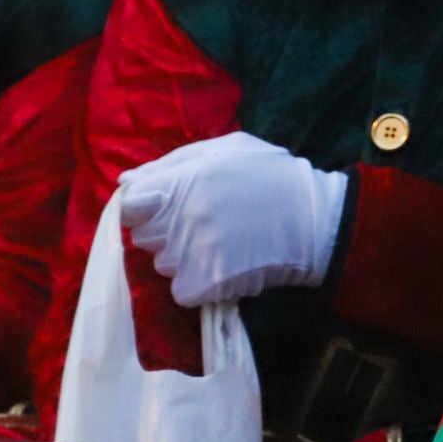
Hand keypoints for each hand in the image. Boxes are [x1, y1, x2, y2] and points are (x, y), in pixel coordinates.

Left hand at [119, 131, 346, 306]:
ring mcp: (193, 253)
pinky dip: (197, 284)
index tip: (160, 207)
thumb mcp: (227, 150)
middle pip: (144, 236)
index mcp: (185, 180)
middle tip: (202, 221)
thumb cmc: (271, 175)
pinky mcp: (206, 284)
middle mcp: (183, 216)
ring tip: (220, 242)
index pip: (129, 205)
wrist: (315, 219)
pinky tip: (223, 267)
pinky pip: (181, 291)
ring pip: (163, 264)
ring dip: (183, 257)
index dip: (141, 207)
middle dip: (165, 230)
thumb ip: (172, 163)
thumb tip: (127, 182)